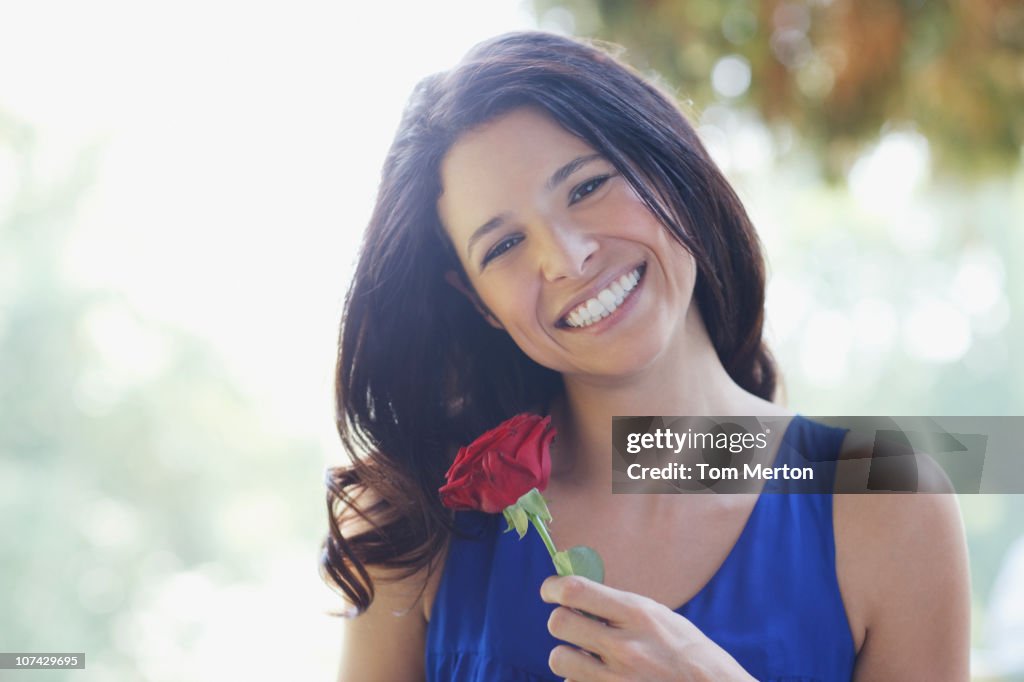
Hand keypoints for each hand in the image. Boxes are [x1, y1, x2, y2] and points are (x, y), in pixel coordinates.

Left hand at [540, 575, 755, 681]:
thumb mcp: (660, 618)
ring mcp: (618, 680)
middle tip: (572, 625)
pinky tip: (600, 679)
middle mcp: (626, 647)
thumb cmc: (688, 653)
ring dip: (568, 656)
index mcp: (639, 615)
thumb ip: (619, 607)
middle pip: (559, 624)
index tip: (550, 591)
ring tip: (586, 656)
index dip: (554, 588)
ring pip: (559, 659)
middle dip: (561, 621)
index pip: (576, 591)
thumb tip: (576, 593)